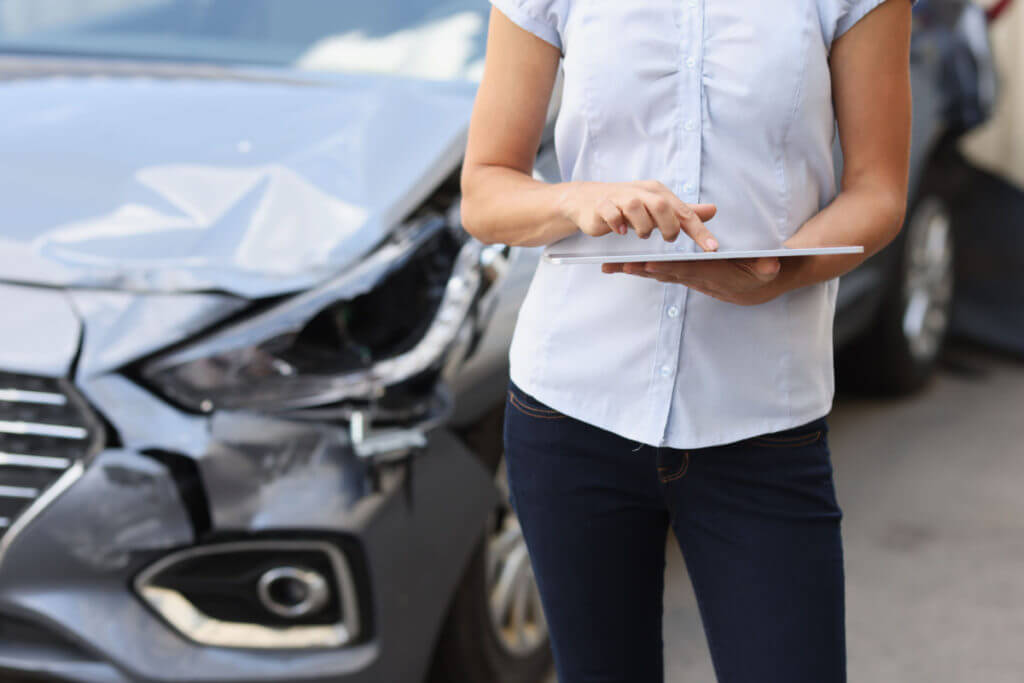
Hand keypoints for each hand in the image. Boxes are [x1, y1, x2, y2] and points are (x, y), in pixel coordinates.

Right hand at [560, 180, 718, 249]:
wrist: (588, 200)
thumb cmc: (626, 205)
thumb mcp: (657, 207)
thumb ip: (683, 212)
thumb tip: (712, 210)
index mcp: (657, 192)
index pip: (684, 211)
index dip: (699, 230)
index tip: (711, 248)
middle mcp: (641, 192)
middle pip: (661, 206)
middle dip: (668, 227)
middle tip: (667, 239)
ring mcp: (620, 197)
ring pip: (636, 208)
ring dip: (642, 227)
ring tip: (640, 235)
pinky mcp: (603, 205)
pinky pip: (612, 214)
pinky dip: (618, 224)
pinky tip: (621, 232)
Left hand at [602, 257, 783, 305]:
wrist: (755, 288)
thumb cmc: (761, 272)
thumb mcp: (768, 269)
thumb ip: (767, 267)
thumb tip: (771, 265)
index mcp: (712, 274)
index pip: (687, 270)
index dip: (668, 269)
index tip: (649, 265)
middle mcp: (695, 278)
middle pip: (663, 274)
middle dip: (639, 270)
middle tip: (616, 266)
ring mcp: (687, 278)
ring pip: (656, 274)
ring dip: (633, 270)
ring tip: (608, 265)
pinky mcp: (682, 276)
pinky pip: (658, 273)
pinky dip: (640, 269)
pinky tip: (620, 265)